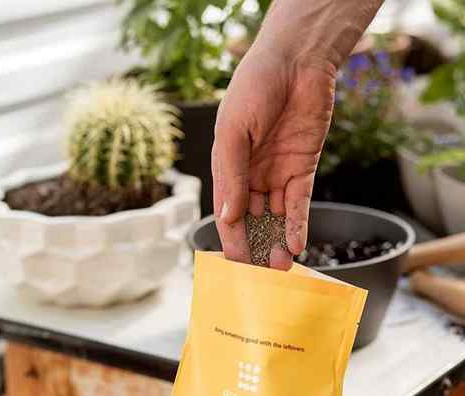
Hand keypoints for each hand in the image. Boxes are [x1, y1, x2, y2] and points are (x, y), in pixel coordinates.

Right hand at [212, 49, 336, 269]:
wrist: (296, 62)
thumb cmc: (254, 88)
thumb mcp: (234, 132)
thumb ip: (232, 175)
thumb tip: (229, 216)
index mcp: (227, 164)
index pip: (227, 210)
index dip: (230, 237)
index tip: (234, 263)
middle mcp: (251, 173)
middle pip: (251, 218)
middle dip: (255, 244)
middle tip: (261, 273)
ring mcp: (277, 171)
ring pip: (276, 215)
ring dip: (278, 239)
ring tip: (281, 265)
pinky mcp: (303, 167)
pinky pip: (299, 201)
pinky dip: (298, 222)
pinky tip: (297, 243)